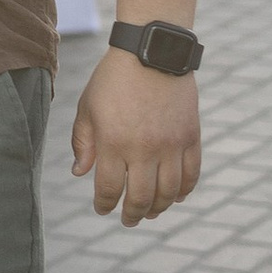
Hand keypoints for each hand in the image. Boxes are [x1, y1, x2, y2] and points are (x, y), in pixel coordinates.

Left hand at [70, 46, 201, 223]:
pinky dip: (184, 191)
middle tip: (128, 220)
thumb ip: (83, 143)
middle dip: (133, 215)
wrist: (150, 52)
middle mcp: (144, 149)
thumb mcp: (88, 108)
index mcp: (114, 143)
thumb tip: (80, 173)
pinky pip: (191, 174)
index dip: (105, 205)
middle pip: (141, 198)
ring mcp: (171, 145)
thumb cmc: (112, 79)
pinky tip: (175, 197)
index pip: (109, 189)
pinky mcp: (190, 137)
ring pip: (168, 192)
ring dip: (159, 208)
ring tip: (151, 213)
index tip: (102, 210)